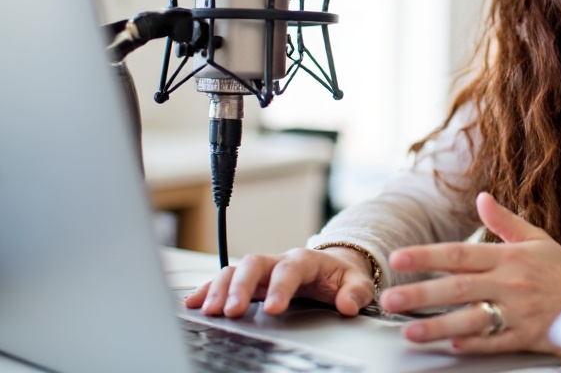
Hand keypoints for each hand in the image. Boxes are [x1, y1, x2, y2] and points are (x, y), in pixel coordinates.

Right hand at [183, 246, 375, 317]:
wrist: (332, 267)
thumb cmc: (340, 276)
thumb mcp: (356, 282)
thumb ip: (356, 292)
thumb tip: (348, 305)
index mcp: (305, 260)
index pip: (289, 269)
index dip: (280, 287)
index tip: (273, 309)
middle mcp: (278, 261)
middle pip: (254, 264)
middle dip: (241, 287)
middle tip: (232, 311)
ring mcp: (261, 270)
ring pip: (235, 270)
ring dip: (220, 289)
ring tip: (209, 310)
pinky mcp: (249, 281)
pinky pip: (225, 280)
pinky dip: (208, 289)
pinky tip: (193, 303)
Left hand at [379, 191, 560, 352]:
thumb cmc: (559, 269)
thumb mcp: (535, 238)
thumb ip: (504, 221)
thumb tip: (481, 198)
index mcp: (508, 257)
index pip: (459, 254)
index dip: (427, 255)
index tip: (398, 257)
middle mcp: (509, 283)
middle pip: (458, 287)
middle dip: (421, 293)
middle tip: (390, 298)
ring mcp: (517, 312)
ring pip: (472, 319)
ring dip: (438, 326)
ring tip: (409, 332)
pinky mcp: (525, 336)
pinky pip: (495, 342)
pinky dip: (473, 344)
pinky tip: (450, 346)